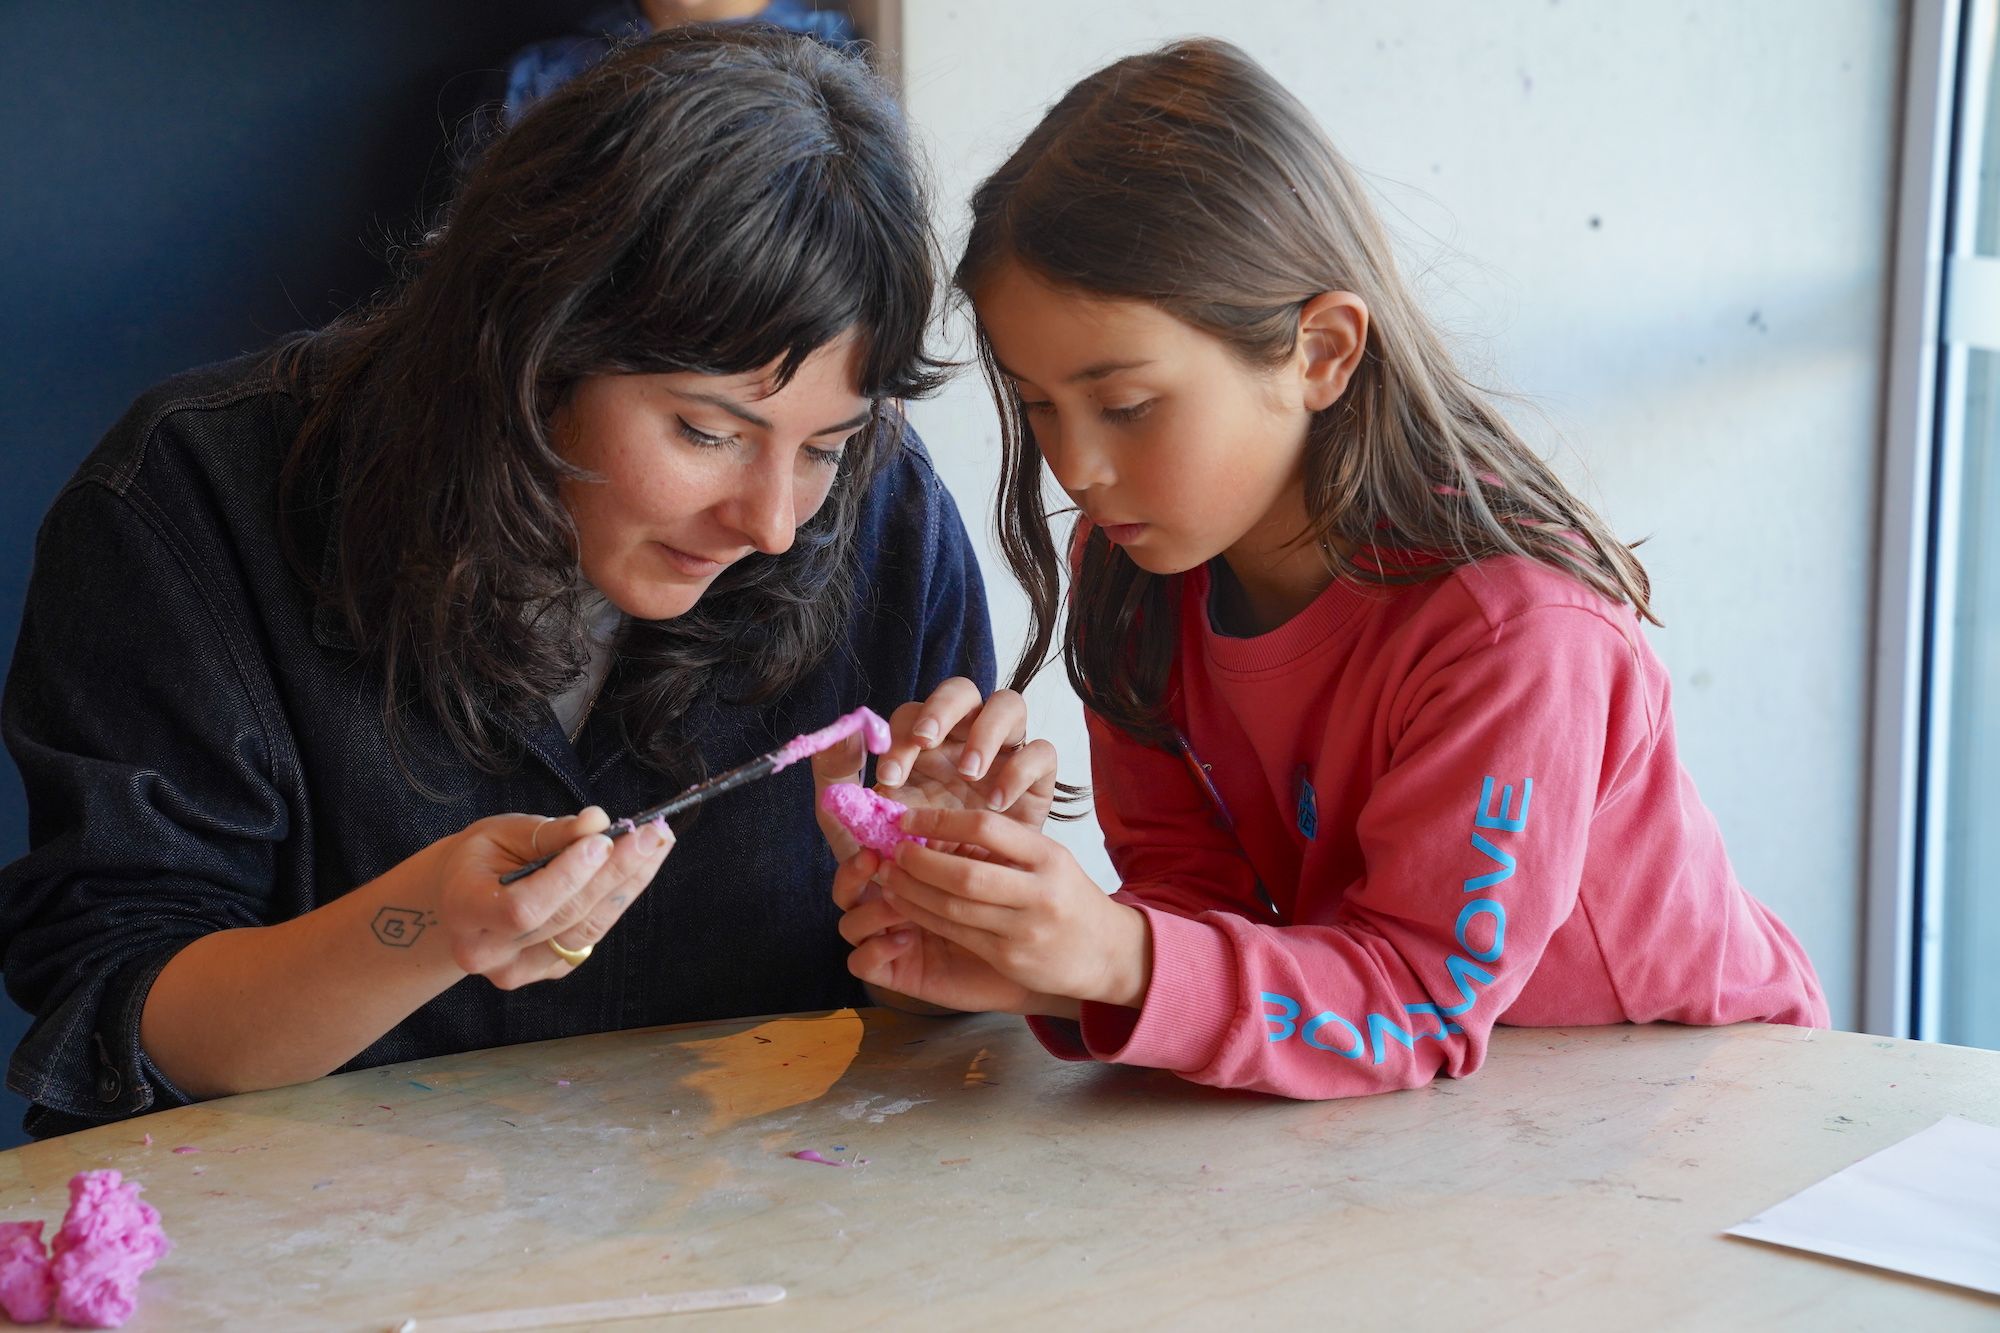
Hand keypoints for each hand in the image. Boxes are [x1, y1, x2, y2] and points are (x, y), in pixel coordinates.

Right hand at [433, 806, 672, 987]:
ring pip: (587, 931)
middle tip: (653, 834)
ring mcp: (518, 969)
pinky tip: (639, 868)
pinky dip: (618, 900)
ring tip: (658, 844)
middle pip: (565, 918)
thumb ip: (550, 833)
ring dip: (629, 885)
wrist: (461, 900)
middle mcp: (488, 952)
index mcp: (465, 911)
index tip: (604, 840)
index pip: (524, 907)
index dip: (568, 877)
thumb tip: (597, 822)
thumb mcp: (503, 833)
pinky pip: (591, 936)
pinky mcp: (548, 971)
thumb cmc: (480, 859)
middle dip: (615, 872)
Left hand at [810, 678, 1058, 859]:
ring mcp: (1003, 754)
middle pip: (961, 691)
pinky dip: (1021, 769)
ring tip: (969, 772)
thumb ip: (840, 779)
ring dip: (986, 731)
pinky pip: (1041, 752)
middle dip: (942, 709)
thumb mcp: (863, 824)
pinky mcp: (1037, 780)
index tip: (890, 777)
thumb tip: (838, 730)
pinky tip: (997, 803)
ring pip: (1008, 705)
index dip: (901, 736)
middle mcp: (963, 738)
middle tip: (928, 741)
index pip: (913, 715)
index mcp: (923, 745)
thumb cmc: (910, 857)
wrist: (957, 903)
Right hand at [832, 847, 1040, 1013]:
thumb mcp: (986, 875)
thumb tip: (927, 829)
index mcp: (908, 880)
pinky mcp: (896, 974)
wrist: (1030, 964)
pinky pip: (862, 963)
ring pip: (849, 925)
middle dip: (853, 871)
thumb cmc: (1010, 914)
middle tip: (873, 859)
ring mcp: (890, 942)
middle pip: (846, 889)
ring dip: (870, 909)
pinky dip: (876, 949)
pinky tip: (906, 939)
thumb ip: (959, 853)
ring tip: (897, 902)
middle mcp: (891, 909)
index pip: (869, 859)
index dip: (869, 841)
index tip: (886, 829)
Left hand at [860, 807, 1151, 1011]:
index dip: (940, 821)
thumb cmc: (1068, 897)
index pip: (987, 828)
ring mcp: (1024, 930)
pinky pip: (956, 934)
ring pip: (954, 908)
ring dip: (912, 891)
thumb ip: (1006, 845)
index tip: (908, 819)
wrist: (1107, 953)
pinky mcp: (1009, 958)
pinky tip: (906, 905)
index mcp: (1049, 856)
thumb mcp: (1050, 859)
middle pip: (965, 874)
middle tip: (893, 851)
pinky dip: (924, 917)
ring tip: (889, 876)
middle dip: (919, 862)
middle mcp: (1039, 892)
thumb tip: (939, 827)